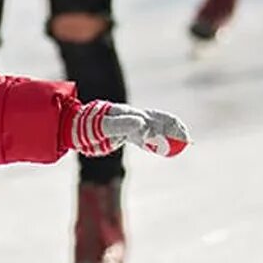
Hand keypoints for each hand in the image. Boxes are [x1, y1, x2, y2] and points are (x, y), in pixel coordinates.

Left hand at [69, 100, 190, 157]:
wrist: (75, 127)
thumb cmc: (89, 126)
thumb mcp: (105, 125)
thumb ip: (122, 124)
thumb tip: (143, 124)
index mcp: (132, 115)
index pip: (156, 119)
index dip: (170, 127)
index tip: (180, 137)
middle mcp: (134, 119)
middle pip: (160, 122)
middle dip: (175, 130)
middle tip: (187, 140)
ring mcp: (131, 126)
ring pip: (155, 129)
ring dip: (169, 135)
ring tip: (183, 142)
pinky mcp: (128, 134)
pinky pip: (147, 138)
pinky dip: (157, 142)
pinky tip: (165, 147)